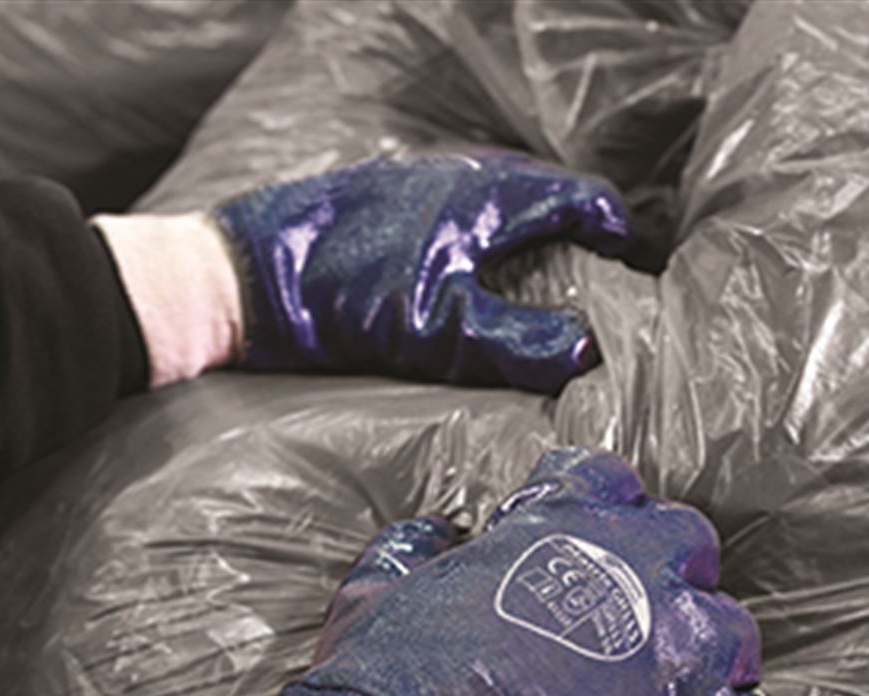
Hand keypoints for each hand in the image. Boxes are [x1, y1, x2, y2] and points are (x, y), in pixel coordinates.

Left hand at [213, 152, 632, 392]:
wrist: (241, 275)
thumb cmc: (343, 298)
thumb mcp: (440, 327)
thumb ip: (518, 338)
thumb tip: (590, 350)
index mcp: (486, 195)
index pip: (579, 198)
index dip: (611, 231)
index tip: (627, 263)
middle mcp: (456, 173)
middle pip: (541, 193)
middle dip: (572, 232)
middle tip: (587, 277)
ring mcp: (414, 178)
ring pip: (493, 197)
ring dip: (522, 231)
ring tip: (531, 277)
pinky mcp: (379, 194)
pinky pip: (451, 203)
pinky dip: (476, 232)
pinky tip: (458, 267)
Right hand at [273, 448, 793, 695]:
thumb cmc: (389, 675)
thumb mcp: (377, 587)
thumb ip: (413, 547)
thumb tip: (433, 531)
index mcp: (558, 525)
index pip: (605, 477)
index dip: (601, 507)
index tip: (587, 538)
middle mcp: (630, 569)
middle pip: (691, 544)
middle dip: (672, 574)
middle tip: (640, 616)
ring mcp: (671, 648)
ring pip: (735, 635)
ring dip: (711, 661)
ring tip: (681, 693)